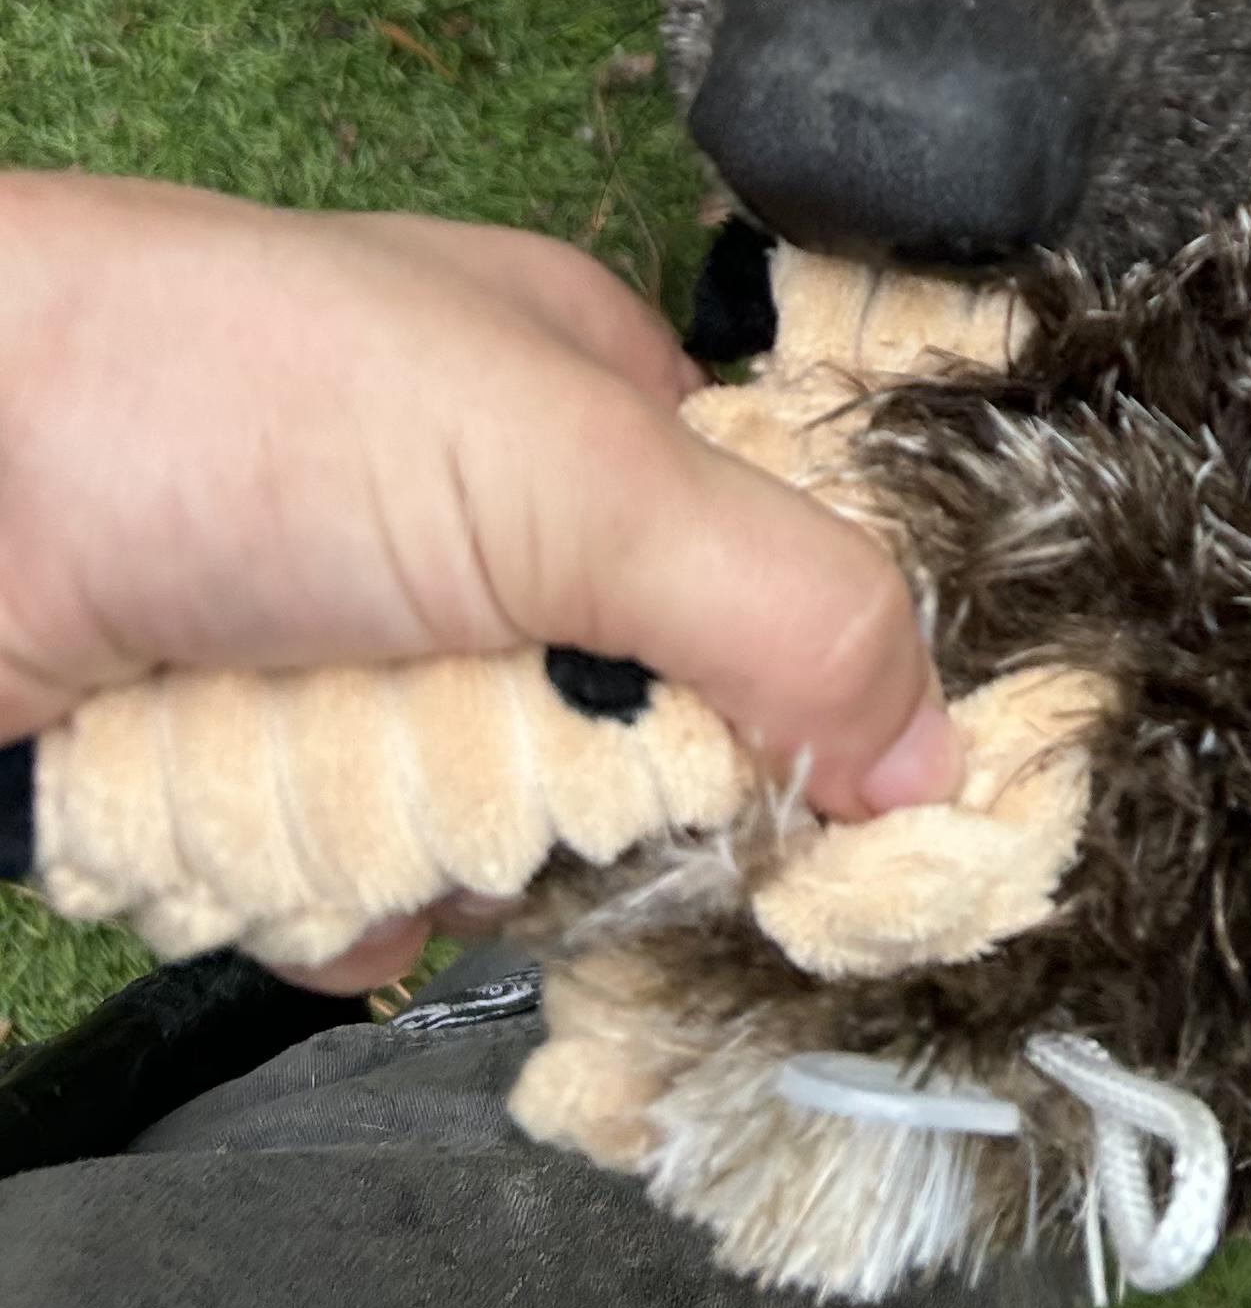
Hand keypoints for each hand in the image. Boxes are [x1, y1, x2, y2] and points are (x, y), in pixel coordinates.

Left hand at [0, 178, 957, 980]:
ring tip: (330, 763)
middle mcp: (488, 534)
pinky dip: (306, 891)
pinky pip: (351, 903)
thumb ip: (787, 605)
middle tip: (521, 759)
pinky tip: (246, 823)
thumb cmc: (248, 407)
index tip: (819, 795)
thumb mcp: (572, 470)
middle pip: (641, 743)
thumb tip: (947, 761)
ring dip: (421, 837)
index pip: (777, 580)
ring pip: (495, 840)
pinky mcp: (248, 770)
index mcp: (597, 405)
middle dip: (578, 784)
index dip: (804, 692)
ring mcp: (362, 655)